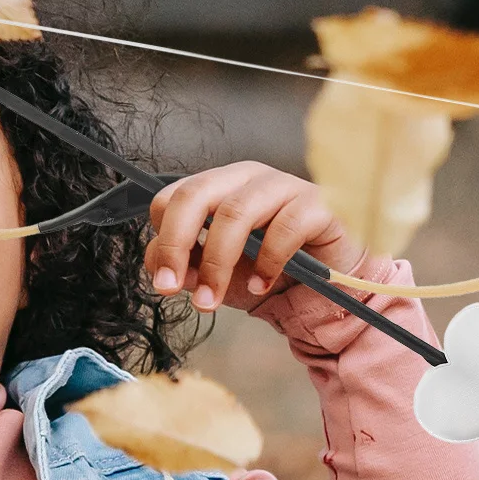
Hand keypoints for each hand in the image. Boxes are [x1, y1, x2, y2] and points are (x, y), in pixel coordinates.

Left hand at [145, 162, 370, 312]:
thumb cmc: (267, 273)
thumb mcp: (216, 274)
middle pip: (197, 195)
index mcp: (219, 188)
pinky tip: (261, 285)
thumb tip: (158, 266)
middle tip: (170, 287)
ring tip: (211, 300)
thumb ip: (185, 266)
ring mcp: (284, 187)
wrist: (320, 292)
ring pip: (236, 213)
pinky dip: (266, 262)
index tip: (163, 281)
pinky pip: (285, 228)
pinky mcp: (319, 205)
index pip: (175, 197)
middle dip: (177, 245)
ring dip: (217, 263)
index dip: (162, 238)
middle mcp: (248, 179)